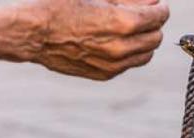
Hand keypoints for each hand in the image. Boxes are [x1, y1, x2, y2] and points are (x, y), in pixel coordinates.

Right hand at [16, 0, 168, 79]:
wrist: (33, 33)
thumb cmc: (61, 5)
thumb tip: (152, 3)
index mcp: (123, 23)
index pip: (159, 17)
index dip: (160, 8)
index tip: (155, 5)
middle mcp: (121, 48)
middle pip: (156, 38)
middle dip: (153, 25)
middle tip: (142, 16)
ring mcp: (113, 65)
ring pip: (146, 55)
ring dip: (144, 41)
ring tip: (129, 30)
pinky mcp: (103, 74)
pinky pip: (128, 65)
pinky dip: (129, 54)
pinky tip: (113, 42)